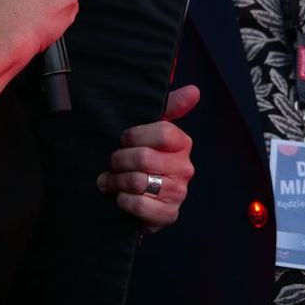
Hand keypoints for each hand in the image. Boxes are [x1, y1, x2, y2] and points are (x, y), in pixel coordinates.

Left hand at [97, 84, 199, 231]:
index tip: (123, 139)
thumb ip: (171, 106)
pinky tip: (120, 197)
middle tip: (112, 163)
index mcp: (183, 143)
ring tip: (109, 180)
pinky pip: (139, 205)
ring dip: (116, 181)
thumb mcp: (153, 127)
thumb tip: (195, 90)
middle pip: (144, 158)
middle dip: (119, 160)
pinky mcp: (169, 215)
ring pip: (138, 181)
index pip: (162, 132)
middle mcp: (185, 168)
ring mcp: (178, 193)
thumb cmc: (145, 155)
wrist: (142, 197)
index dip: (135, 135)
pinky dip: (123, 201)